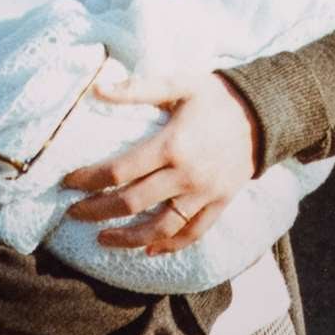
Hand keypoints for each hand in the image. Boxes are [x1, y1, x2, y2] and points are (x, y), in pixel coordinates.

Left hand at [61, 71, 260, 254]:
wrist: (266, 113)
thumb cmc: (217, 96)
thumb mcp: (179, 83)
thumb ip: (138, 88)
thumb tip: (98, 89)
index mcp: (172, 145)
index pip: (119, 171)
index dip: (89, 180)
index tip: (68, 183)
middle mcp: (186, 175)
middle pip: (132, 203)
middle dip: (97, 211)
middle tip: (74, 214)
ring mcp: (204, 194)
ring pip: (160, 228)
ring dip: (128, 238)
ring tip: (103, 239)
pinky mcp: (220, 204)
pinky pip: (193, 233)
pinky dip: (170, 246)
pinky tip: (150, 251)